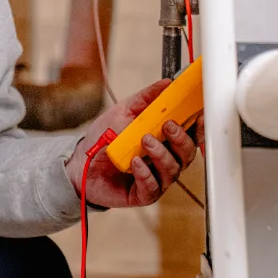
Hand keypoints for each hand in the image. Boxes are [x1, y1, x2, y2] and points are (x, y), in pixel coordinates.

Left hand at [64, 80, 198, 208]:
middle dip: (181, 139)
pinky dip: (146, 174)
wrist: (79, 162)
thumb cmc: (105, 138)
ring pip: (172, 170)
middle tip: (167, 126)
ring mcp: (156, 178)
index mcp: (165, 141)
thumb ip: (145, 99)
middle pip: (187, 154)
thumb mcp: (123, 112)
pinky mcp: (143, 194)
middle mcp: (165, 161)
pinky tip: (136, 163)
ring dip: (161, 154)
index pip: (191, 136)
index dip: (198, 127)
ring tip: (145, 141)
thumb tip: (166, 83)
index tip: (198, 115)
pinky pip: (152, 187)